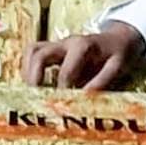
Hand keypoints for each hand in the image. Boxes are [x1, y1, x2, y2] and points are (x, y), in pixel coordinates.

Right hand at [24, 20, 145, 88]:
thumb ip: (101, 81)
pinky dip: (28, 68)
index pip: (65, 71)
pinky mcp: (53, 48)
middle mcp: (65, 43)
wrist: (118, 38)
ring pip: (32, 50)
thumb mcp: (117, 67)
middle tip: (34, 97)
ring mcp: (57, 44)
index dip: (61, 90)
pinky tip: (33, 85)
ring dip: (27, 71)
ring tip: (30, 92)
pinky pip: (33, 53)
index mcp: (82, 47)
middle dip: (34, 76)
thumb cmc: (117, 54)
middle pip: (39, 53)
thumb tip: (83, 98)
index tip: (60, 105)